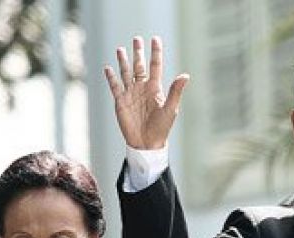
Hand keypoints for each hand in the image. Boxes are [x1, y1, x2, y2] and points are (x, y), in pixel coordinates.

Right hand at [103, 35, 188, 149]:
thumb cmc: (162, 127)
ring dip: (123, 62)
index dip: (155, 52)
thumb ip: (175, 91)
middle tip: (137, 39)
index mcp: (155, 88)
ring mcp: (131, 94)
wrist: (147, 143)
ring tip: (120, 49)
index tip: (155, 39)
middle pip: (139, 66)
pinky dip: (111, 77)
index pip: (155, 66)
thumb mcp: (170, 108)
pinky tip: (108, 68)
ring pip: (126, 73)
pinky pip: (115, 86)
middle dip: (138, 53)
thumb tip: (185, 76)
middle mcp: (142, 88)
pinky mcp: (121, 101)